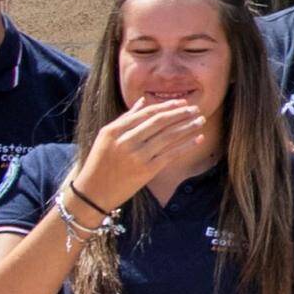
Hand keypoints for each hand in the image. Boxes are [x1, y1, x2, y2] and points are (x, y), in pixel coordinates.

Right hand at [74, 96, 210, 207]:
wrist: (92, 193)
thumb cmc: (99, 163)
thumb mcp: (106, 137)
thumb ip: (125, 118)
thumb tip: (143, 101)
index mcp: (114, 130)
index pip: (145, 114)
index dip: (166, 106)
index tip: (181, 103)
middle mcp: (126, 141)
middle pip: (159, 122)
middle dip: (180, 114)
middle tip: (195, 109)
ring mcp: (137, 157)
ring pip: (168, 137)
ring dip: (187, 127)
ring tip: (200, 120)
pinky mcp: (146, 171)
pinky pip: (171, 154)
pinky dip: (186, 145)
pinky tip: (197, 138)